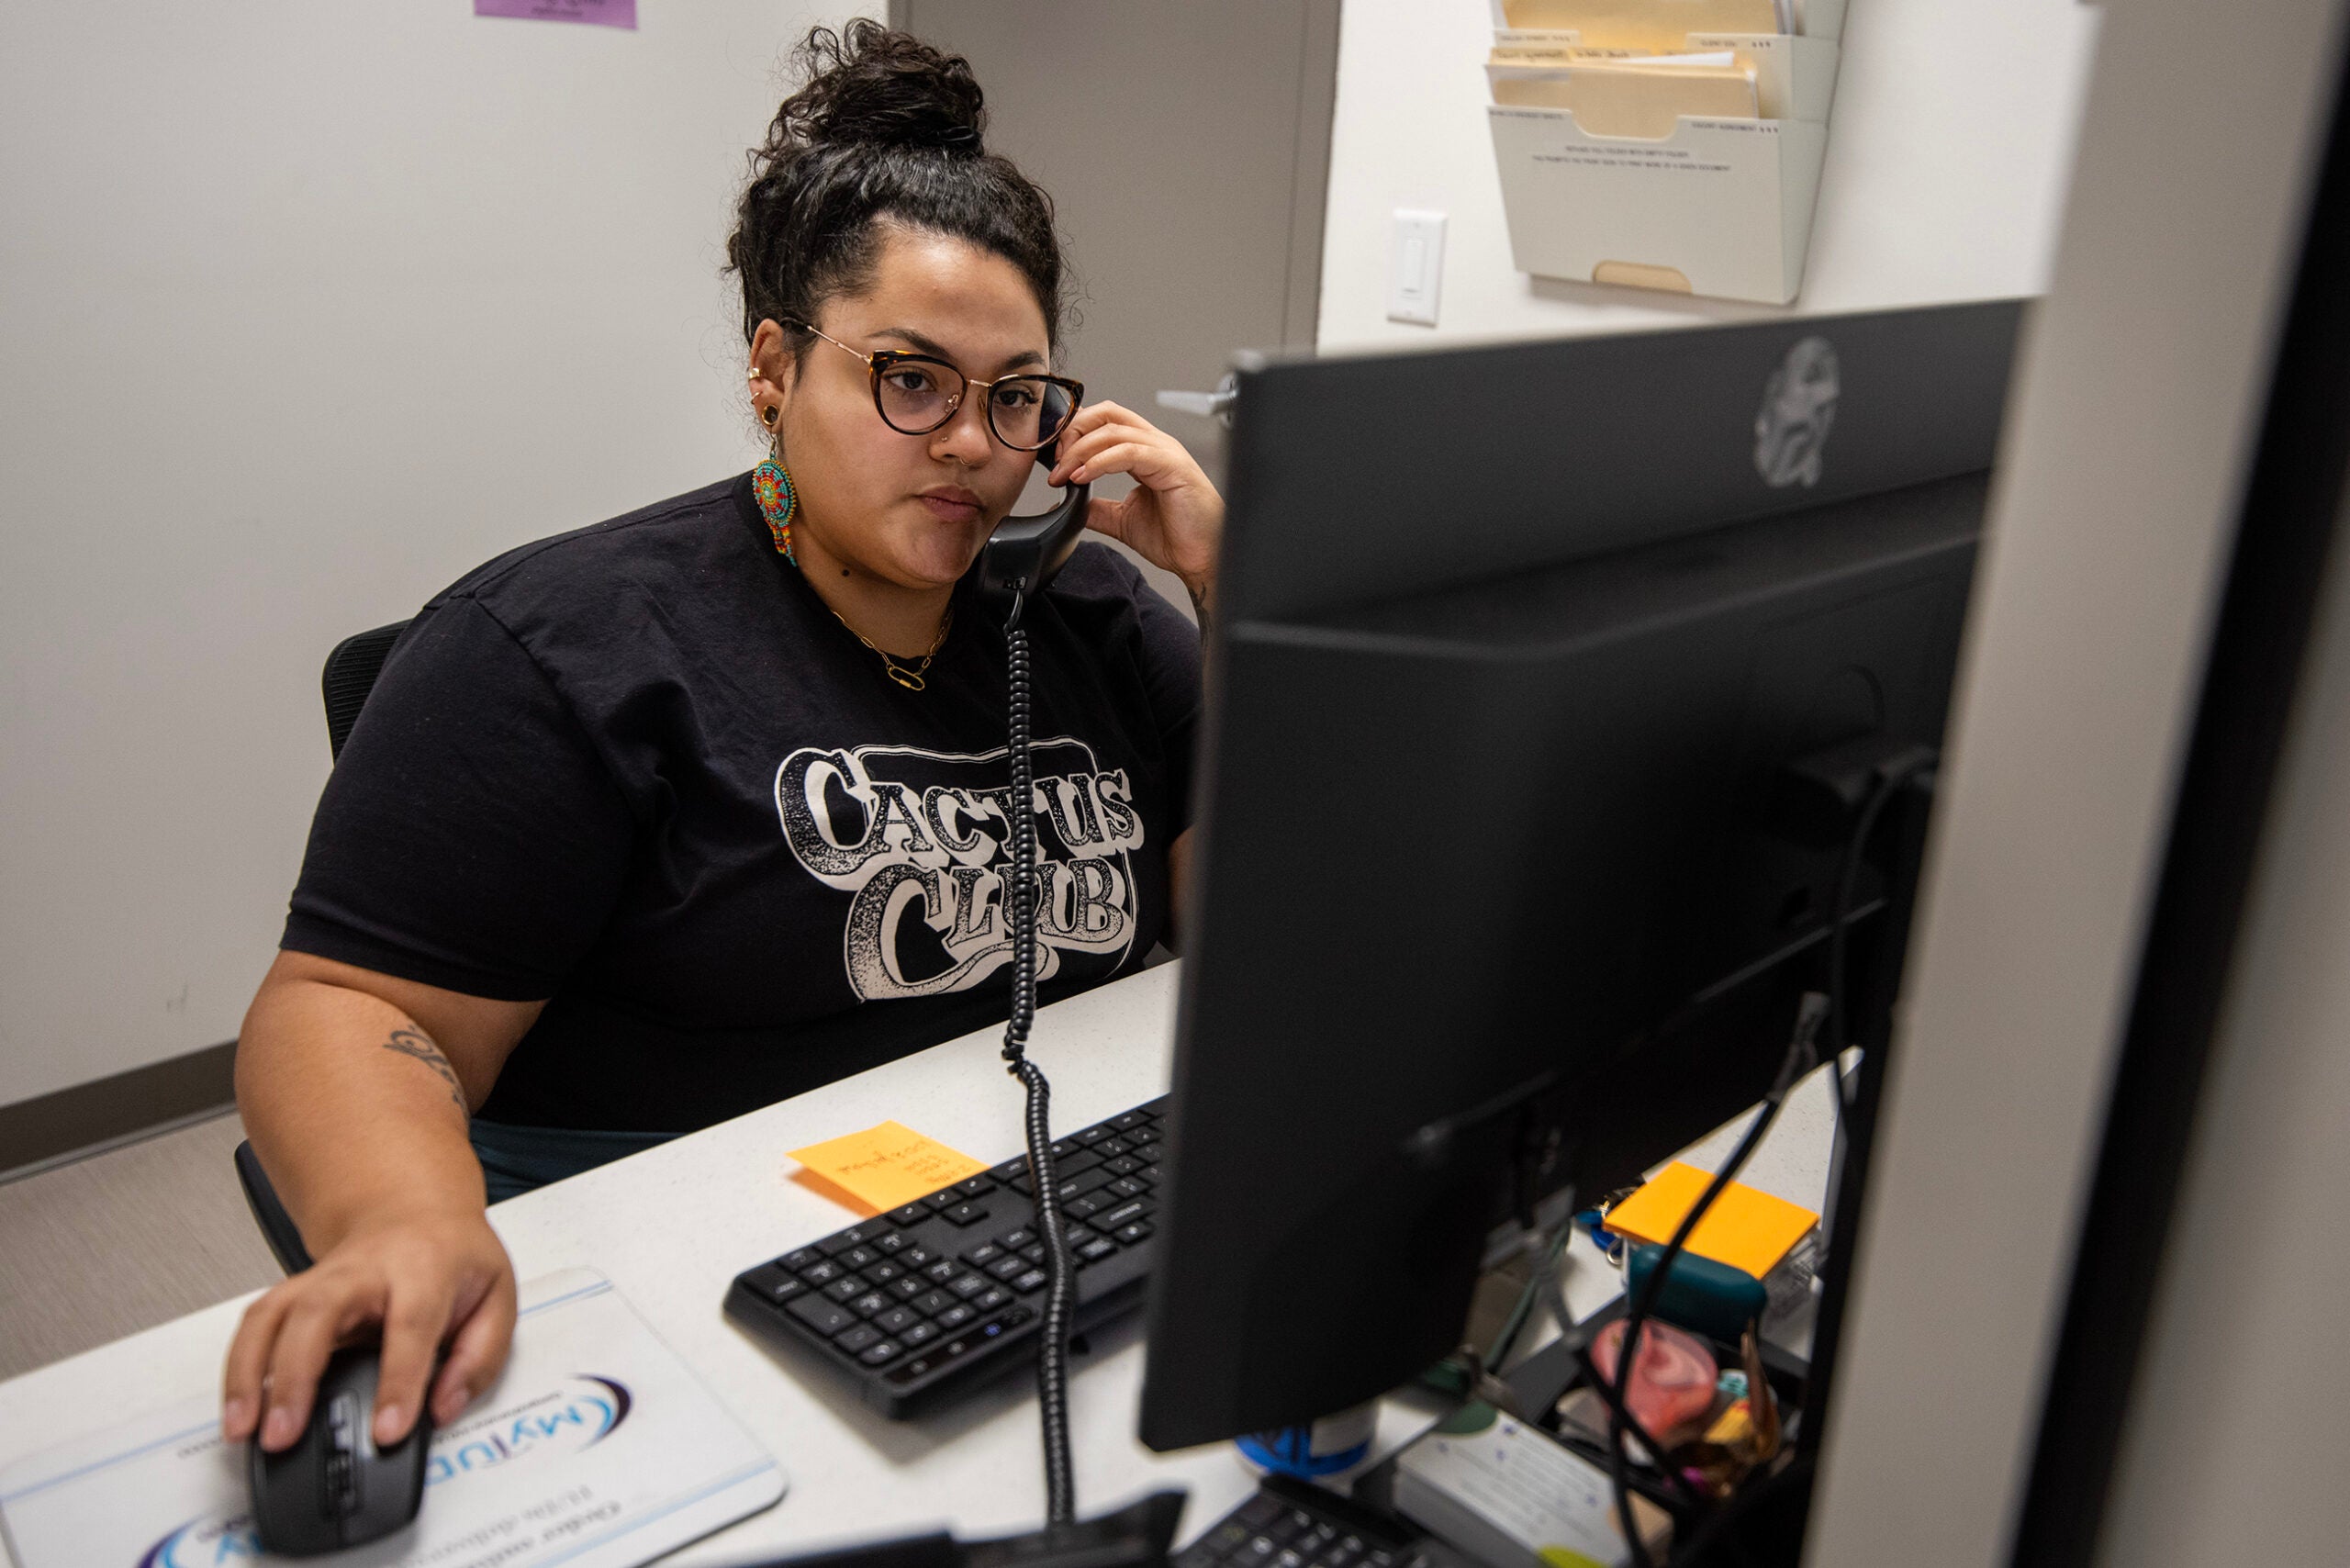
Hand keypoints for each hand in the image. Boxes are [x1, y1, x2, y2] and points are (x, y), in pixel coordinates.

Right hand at [221, 1207, 516, 1451]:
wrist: (416, 1213)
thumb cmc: (455, 1259)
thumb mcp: (497, 1298)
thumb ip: (478, 1358)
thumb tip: (443, 1407)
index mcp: (426, 1268)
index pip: (411, 1325)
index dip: (399, 1382)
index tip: (388, 1431)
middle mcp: (364, 1270)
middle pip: (319, 1311)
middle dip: (296, 1376)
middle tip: (285, 1433)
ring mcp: (321, 1278)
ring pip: (271, 1315)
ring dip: (250, 1374)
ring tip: (244, 1430)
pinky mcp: (294, 1293)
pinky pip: (255, 1326)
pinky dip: (239, 1369)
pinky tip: (238, 1410)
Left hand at [1047, 402, 1223, 616]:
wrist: (1204, 558)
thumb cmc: (1179, 536)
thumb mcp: (1123, 519)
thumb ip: (1096, 507)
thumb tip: (1067, 501)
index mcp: (1145, 451)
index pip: (1105, 421)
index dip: (1075, 433)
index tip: (1056, 461)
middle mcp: (1155, 445)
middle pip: (1107, 414)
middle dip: (1074, 433)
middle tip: (1057, 463)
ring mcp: (1165, 452)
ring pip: (1114, 430)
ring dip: (1081, 450)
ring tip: (1064, 474)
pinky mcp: (1172, 465)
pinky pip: (1129, 451)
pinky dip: (1100, 462)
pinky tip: (1083, 477)